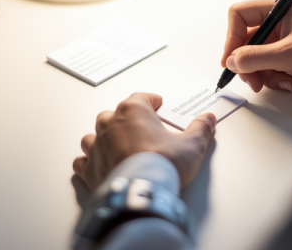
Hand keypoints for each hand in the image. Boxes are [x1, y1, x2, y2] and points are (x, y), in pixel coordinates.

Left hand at [73, 93, 216, 190]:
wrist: (141, 194)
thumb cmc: (162, 165)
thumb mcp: (191, 145)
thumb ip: (200, 129)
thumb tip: (208, 119)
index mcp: (132, 111)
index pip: (141, 97)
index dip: (151, 100)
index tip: (157, 104)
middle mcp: (110, 124)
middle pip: (115, 114)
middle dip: (126, 119)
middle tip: (141, 129)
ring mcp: (96, 146)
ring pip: (94, 135)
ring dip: (104, 139)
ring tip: (117, 145)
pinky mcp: (89, 169)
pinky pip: (82, 161)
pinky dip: (89, 162)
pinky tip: (99, 165)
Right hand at [221, 0, 291, 100]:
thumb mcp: (288, 54)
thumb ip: (255, 57)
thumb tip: (231, 61)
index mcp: (280, 10)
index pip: (240, 15)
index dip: (231, 37)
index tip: (230, 60)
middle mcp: (280, 24)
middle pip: (245, 41)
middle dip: (245, 62)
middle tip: (251, 80)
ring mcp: (286, 43)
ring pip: (256, 58)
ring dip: (262, 74)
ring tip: (277, 82)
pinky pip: (270, 69)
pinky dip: (275, 79)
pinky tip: (290, 84)